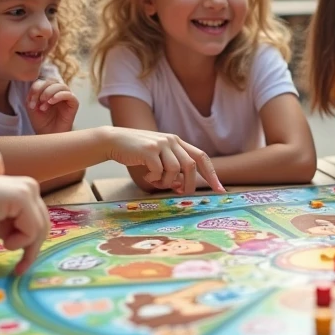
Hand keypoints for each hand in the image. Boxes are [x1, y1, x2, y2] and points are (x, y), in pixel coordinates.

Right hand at [0, 175, 49, 275]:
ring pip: (40, 228)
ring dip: (23, 244)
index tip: (23, 266)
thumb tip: (35, 246)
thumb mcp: (5, 225)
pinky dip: (20, 240)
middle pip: (44, 225)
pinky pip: (32, 228)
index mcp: (28, 191)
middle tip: (20, 268)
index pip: (41, 220)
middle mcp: (31, 187)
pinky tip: (5, 240)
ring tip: (4, 244)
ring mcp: (28, 190)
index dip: (35, 244)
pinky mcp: (22, 196)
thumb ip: (21, 229)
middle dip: (32, 248)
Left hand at [26, 80, 78, 134]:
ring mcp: (67, 97)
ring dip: (49, 93)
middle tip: (37, 102)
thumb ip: (32, 96)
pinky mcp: (74, 103)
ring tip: (43, 106)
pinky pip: (69, 94)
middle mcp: (58, 92)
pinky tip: (51, 102)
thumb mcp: (32, 107)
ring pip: (61, 86)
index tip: (30, 103)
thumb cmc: (41, 122)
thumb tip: (35, 88)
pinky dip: (59, 96)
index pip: (43, 81)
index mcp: (48, 90)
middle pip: (51, 81)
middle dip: (41, 90)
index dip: (35, 89)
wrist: (49, 135)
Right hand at [104, 128, 223, 194]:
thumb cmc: (137, 153)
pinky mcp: (149, 150)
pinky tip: (146, 175)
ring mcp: (161, 144)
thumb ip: (172, 169)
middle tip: (181, 193)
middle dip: (189, 184)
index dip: (212, 174)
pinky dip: (154, 178)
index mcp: (177, 142)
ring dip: (166, 182)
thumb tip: (181, 186)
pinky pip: (159, 171)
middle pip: (191, 165)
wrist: (114, 141)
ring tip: (154, 180)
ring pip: (175, 170)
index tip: (220, 190)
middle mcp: (172, 140)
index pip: (201, 157)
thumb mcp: (158, 158)